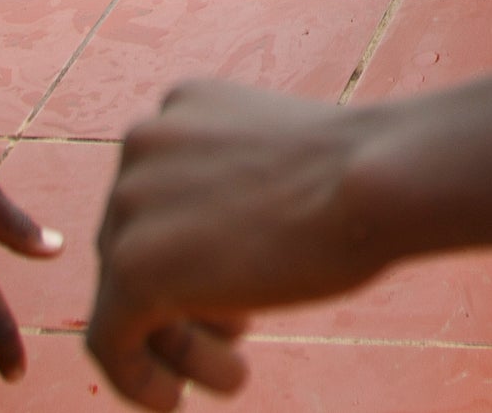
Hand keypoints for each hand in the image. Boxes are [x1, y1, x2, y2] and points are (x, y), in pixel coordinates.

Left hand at [89, 82, 395, 407]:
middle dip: (185, 302)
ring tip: (233, 376)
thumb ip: (234, 188)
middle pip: (136, 245)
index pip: (159, 198)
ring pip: (125, 296)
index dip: (194, 254)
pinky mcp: (133, 267)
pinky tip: (173, 402)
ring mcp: (129, 202)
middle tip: (239, 335)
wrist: (382, 181)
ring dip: (178, 344)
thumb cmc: (366, 176)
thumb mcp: (283, 161)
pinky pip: (109, 340)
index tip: (235, 295)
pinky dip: (137, 378)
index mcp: (181, 107)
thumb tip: (209, 258)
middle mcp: (142, 143)